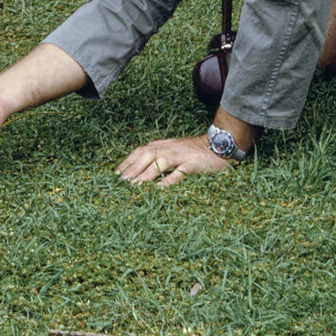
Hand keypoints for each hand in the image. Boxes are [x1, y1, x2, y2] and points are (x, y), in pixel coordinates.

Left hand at [115, 134, 233, 186]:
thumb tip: (141, 169)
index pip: (140, 151)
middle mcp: (169, 148)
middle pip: (145, 156)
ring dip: (145, 175)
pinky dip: (168, 181)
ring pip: (159, 164)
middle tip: (120, 183)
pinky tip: (159, 190)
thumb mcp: (174, 150)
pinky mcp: (193, 164)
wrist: (219, 144)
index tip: (116, 174)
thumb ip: (159, 156)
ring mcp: (180, 156)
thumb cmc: (195, 151)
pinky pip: (178, 173)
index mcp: (163, 146)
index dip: (127, 162)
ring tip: (134, 186)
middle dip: (132, 169)